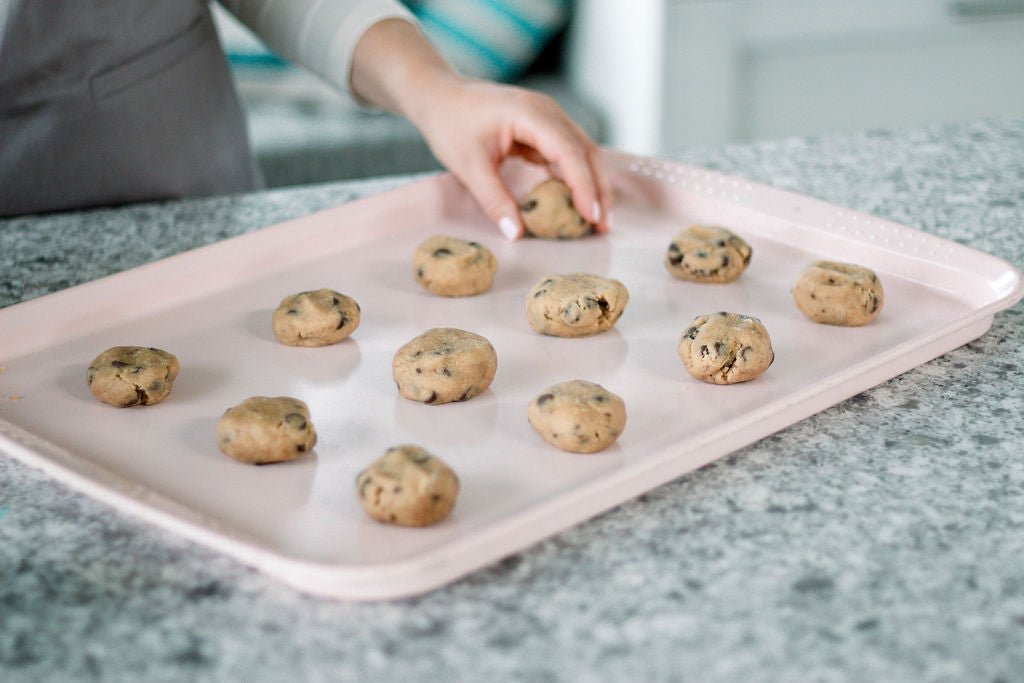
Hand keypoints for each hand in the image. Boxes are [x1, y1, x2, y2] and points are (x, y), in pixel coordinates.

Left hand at [409, 77, 611, 239]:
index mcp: (531, 114)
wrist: (439, 95)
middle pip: (587, 151)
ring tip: (596, 220)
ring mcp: (548, 118)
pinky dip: (575, 178)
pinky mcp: (543, 128)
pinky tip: (576, 203)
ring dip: (591, 185)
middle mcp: (548, 112)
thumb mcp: (468, 166)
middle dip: (598, 189)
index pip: (569, 152)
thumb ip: (494, 200)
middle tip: (604, 227)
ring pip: (582, 153)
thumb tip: (516, 234)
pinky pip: (567, 154)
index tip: (590, 217)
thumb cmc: (450, 123)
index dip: (583, 186)